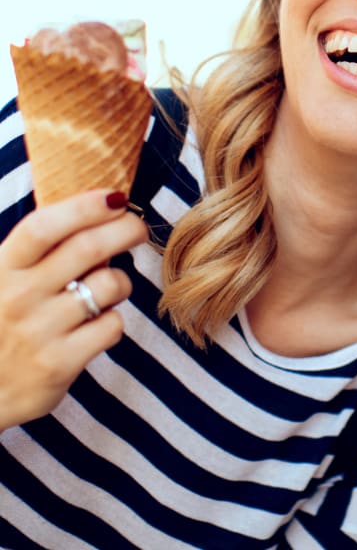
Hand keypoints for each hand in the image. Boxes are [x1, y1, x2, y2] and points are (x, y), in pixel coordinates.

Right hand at [0, 189, 146, 430]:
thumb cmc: (2, 322)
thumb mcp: (6, 279)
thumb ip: (43, 249)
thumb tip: (103, 203)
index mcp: (1, 269)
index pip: (43, 227)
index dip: (84, 207)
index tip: (115, 197)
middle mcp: (17, 297)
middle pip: (89, 248)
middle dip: (126, 229)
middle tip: (137, 229)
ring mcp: (38, 332)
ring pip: (109, 284)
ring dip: (121, 281)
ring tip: (109, 288)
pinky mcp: (58, 364)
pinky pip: (112, 325)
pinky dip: (113, 321)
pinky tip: (96, 325)